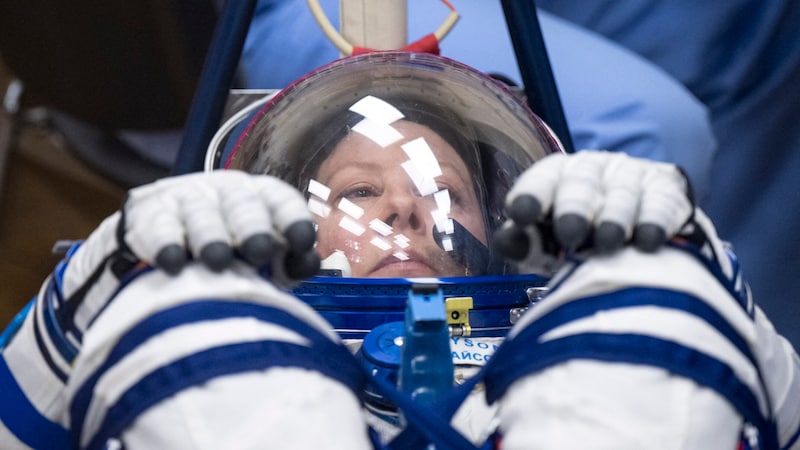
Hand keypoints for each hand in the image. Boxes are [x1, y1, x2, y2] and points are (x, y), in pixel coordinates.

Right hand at [58, 170, 319, 336]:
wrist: (166, 236)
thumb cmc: (230, 251)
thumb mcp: (262, 256)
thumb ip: (289, 262)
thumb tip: (309, 263)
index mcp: (261, 198)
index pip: (281, 200)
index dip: (292, 218)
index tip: (302, 241)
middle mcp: (226, 192)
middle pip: (242, 204)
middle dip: (252, 227)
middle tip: (261, 249)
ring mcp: (187, 199)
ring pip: (201, 214)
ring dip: (210, 236)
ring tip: (217, 261)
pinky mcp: (150, 214)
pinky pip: (159, 227)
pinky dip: (165, 244)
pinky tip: (172, 263)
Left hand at [494, 151, 692, 268]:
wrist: (638, 234)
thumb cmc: (582, 237)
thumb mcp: (547, 242)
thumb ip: (524, 241)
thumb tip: (506, 240)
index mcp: (557, 177)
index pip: (542, 179)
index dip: (531, 195)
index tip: (521, 213)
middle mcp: (593, 170)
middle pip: (582, 183)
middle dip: (574, 208)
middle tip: (569, 233)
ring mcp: (631, 177)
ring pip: (622, 193)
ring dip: (615, 217)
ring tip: (608, 242)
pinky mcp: (666, 191)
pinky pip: (660, 203)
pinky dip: (654, 221)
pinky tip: (647, 240)